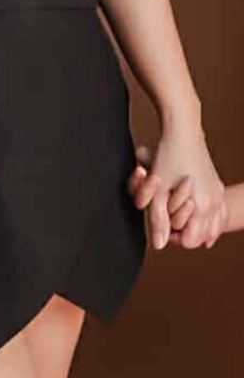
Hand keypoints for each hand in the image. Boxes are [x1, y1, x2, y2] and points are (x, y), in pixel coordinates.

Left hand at [129, 121, 226, 250]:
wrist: (183, 132)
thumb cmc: (168, 159)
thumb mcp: (158, 192)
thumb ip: (159, 220)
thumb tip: (159, 246)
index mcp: (200, 207)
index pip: (191, 241)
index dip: (174, 238)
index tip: (163, 228)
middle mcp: (213, 203)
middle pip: (204, 236)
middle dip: (187, 234)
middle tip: (171, 225)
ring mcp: (218, 195)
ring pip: (214, 226)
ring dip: (201, 228)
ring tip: (185, 223)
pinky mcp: (217, 186)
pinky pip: (219, 213)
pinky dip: (212, 219)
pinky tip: (200, 217)